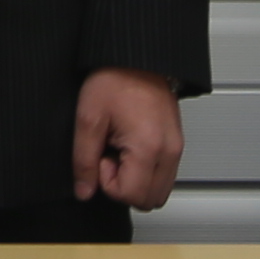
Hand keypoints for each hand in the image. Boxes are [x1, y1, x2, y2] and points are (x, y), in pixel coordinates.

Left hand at [75, 66, 183, 208]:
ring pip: (158, 193)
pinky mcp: (176, 144)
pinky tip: (130, 149)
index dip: (107, 182)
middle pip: (148, 201)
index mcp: (149, 146)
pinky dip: (145, 173)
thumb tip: (84, 190)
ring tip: (119, 152)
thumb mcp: (88, 118)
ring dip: (136, 182)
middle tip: (110, 156)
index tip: (101, 157)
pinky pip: (163, 177)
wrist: (137, 58)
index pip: (130, 195)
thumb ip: (83, 159)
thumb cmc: (115, 79)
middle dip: (123, 187)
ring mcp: (175, 148)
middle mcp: (169, 151)